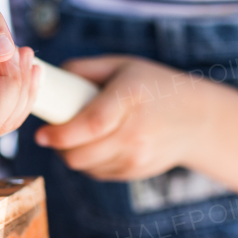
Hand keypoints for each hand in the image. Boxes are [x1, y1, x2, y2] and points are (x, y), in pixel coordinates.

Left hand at [33, 56, 212, 179]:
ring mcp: (138, 156)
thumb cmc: (152, 86)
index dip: (62, 133)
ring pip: (85, 166)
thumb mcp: (122, 66)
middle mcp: (136, 131)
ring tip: (75, 135)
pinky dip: (88, 161)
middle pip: (82, 153)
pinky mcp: (136, 172)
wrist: (196, 119)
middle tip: (51, 133)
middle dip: (58, 146)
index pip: (93, 124)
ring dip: (71, 154)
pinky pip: (97, 172)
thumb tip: (49, 80)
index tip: (41, 134)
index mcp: (130, 97)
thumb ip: (84, 69)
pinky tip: (97, 143)